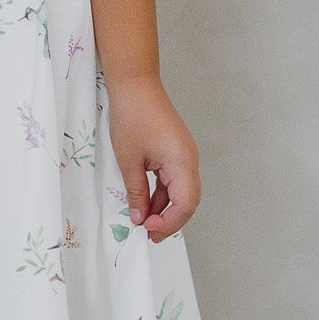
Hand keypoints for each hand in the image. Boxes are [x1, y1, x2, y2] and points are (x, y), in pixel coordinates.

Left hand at [104, 73, 200, 243]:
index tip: (147, 230)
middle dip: (169, 220)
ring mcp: (184, 155)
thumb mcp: (129, 160)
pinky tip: (145, 203)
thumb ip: (136, 191)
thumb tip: (138, 217)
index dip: (168, 223)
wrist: (135, 85)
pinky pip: (174, 180)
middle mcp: (189, 160)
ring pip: (181, 192)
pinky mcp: (176, 151)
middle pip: (188, 201)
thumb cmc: (131, 117)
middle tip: (148, 235)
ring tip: (142, 222)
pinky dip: (161, 194)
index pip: (185, 204)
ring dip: (164, 208)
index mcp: (182, 162)